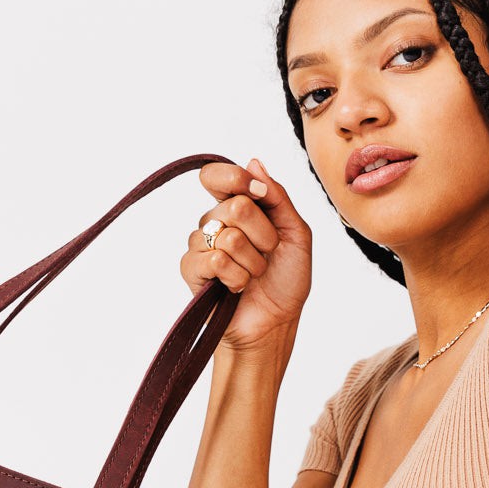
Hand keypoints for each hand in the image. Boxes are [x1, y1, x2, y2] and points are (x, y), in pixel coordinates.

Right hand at [179, 157, 311, 352]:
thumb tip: (253, 162)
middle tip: (268, 253)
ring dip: (253, 261)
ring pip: (227, 235)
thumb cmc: (286, 282)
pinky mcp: (192, 270)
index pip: (218, 175)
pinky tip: (237, 287)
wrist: (275, 325)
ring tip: (253, 275)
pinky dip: (237, 277)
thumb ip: (278, 197)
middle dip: (263, 234)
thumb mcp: (296, 233)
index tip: (260, 195)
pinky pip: (215, 260)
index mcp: (238, 207)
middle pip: (235, 206)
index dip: (236, 179)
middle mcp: (216, 222)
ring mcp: (201, 246)